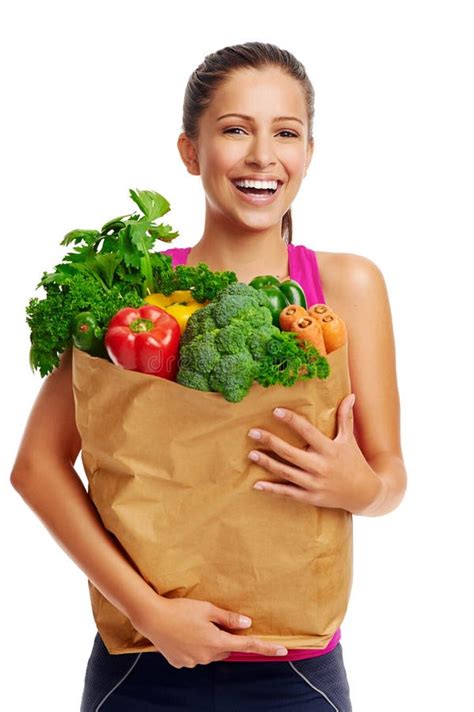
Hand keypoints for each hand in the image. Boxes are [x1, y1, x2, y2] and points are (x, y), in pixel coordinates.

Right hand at [130, 596, 288, 667]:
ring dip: (207, 641)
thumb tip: (247, 624)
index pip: (247, 646)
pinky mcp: (179, 663)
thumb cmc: (181, 609)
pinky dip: (192, 646)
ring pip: (209, 652)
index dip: (266, 648)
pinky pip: (194, 655)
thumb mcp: (208, 609)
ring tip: (191, 624)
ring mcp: (193, 662)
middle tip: (212, 620)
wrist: (152, 618)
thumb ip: (229, 618)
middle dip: (224, 637)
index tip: (283, 650)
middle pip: (225, 649)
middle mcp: (207, 656)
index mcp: (216, 642)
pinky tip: (182, 633)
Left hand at [248, 394, 381, 513]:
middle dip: (270, 441)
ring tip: (251, 454)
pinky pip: (288, 493)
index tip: (276, 411)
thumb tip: (350, 396)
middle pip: (290, 453)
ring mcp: (314, 484)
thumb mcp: (350, 440)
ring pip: (286, 472)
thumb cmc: (355, 462)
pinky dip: (272, 489)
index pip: (307, 431)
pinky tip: (256, 484)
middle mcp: (320, 466)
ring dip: (267, 463)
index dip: (291, 420)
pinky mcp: (310, 497)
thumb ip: (346, 418)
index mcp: (329, 449)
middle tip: (252, 432)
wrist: (364, 493)